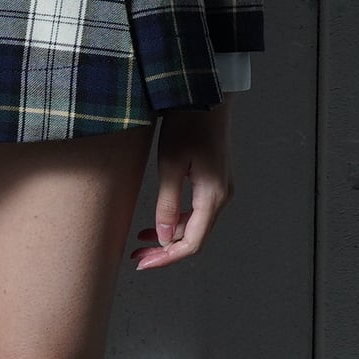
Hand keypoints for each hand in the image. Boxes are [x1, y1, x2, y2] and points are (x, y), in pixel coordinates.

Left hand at [130, 100, 234, 269]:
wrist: (205, 96)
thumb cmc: (188, 124)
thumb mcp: (171, 164)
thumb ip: (168, 204)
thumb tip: (165, 238)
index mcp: (213, 195)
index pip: (192, 243)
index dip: (167, 257)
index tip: (142, 263)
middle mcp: (221, 196)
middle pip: (194, 238)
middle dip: (165, 251)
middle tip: (137, 257)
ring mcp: (220, 189)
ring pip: (195, 226)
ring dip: (169, 237)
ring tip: (141, 242)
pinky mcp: (214, 182)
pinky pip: (197, 212)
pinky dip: (177, 222)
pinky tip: (157, 224)